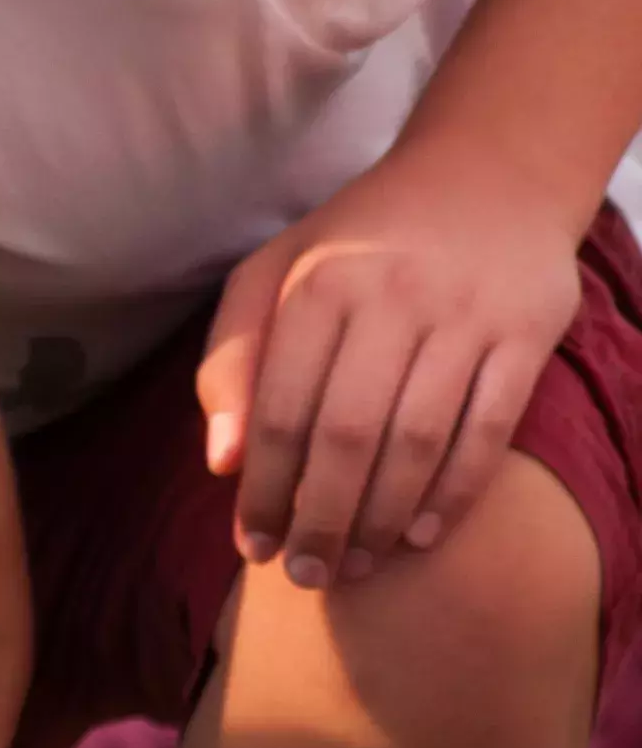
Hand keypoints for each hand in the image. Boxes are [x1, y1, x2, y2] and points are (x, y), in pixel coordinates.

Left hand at [197, 139, 582, 588]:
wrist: (488, 172)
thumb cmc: (360, 242)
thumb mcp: (276, 275)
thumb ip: (234, 361)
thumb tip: (221, 464)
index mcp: (317, 283)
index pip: (279, 408)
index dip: (263, 489)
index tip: (252, 546)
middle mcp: (389, 296)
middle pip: (346, 435)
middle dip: (321, 520)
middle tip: (307, 575)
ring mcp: (463, 315)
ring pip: (417, 441)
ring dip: (383, 518)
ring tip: (358, 565)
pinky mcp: (525, 333)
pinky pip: (489, 430)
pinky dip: (455, 491)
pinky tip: (422, 534)